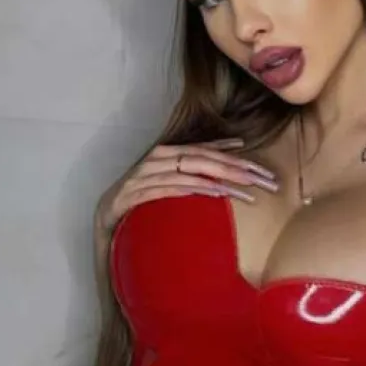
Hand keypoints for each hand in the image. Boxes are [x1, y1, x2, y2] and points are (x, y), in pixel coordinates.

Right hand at [96, 138, 278, 233]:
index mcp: (168, 153)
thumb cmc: (142, 195)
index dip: (235, 158)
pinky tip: (208, 193)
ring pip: (188, 172)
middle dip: (234, 169)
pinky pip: (167, 189)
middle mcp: (158, 159)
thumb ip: (196, 168)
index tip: (260, 169)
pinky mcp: (135, 193)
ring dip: (217, 181)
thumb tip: (231, 155)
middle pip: (202, 160)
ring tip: (242, 190)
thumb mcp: (170, 179)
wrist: (105, 214)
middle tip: (260, 181)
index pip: (207, 151)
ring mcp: (146, 175)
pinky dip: (189, 189)